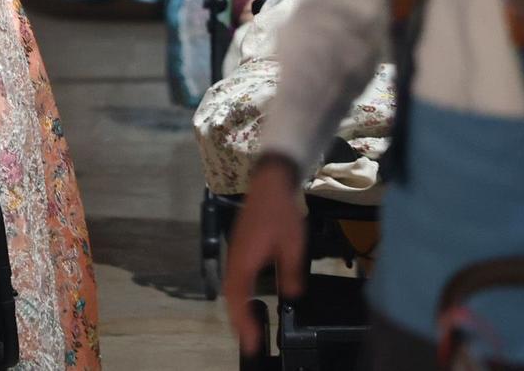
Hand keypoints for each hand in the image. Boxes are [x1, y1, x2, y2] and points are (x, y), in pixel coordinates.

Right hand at [223, 155, 305, 352]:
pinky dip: (238, 294)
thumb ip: (291, 272)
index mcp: (245, 260)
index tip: (251, 341)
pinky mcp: (239, 247)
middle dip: (237, 320)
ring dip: (237, 308)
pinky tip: (248, 298)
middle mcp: (235, 259)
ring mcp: (235, 252)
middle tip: (249, 340)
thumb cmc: (281, 212)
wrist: (270, 182)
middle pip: (230, 296)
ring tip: (247, 325)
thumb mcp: (293, 244)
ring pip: (230, 287)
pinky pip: (234, 277)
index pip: (239, 298)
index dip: (243, 322)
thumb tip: (292, 295)